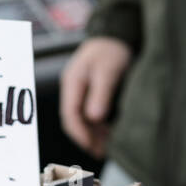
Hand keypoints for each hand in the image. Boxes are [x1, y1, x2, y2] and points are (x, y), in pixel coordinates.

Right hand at [60, 36, 132, 157]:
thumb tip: (94, 118)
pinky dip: (98, 125)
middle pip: (74, 119)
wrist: (115, 33)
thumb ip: (100, 94)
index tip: (92, 146)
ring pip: (82, 118)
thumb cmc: (112, 49)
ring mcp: (79, 90)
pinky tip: (109, 133)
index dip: (80, 133)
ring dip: (92, 133)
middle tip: (100, 152)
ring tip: (107, 147)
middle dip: (85, 137)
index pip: (70, 115)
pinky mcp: (89, 91)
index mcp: (72, 83)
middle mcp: (72, 88)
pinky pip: (89, 113)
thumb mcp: (108, 71)